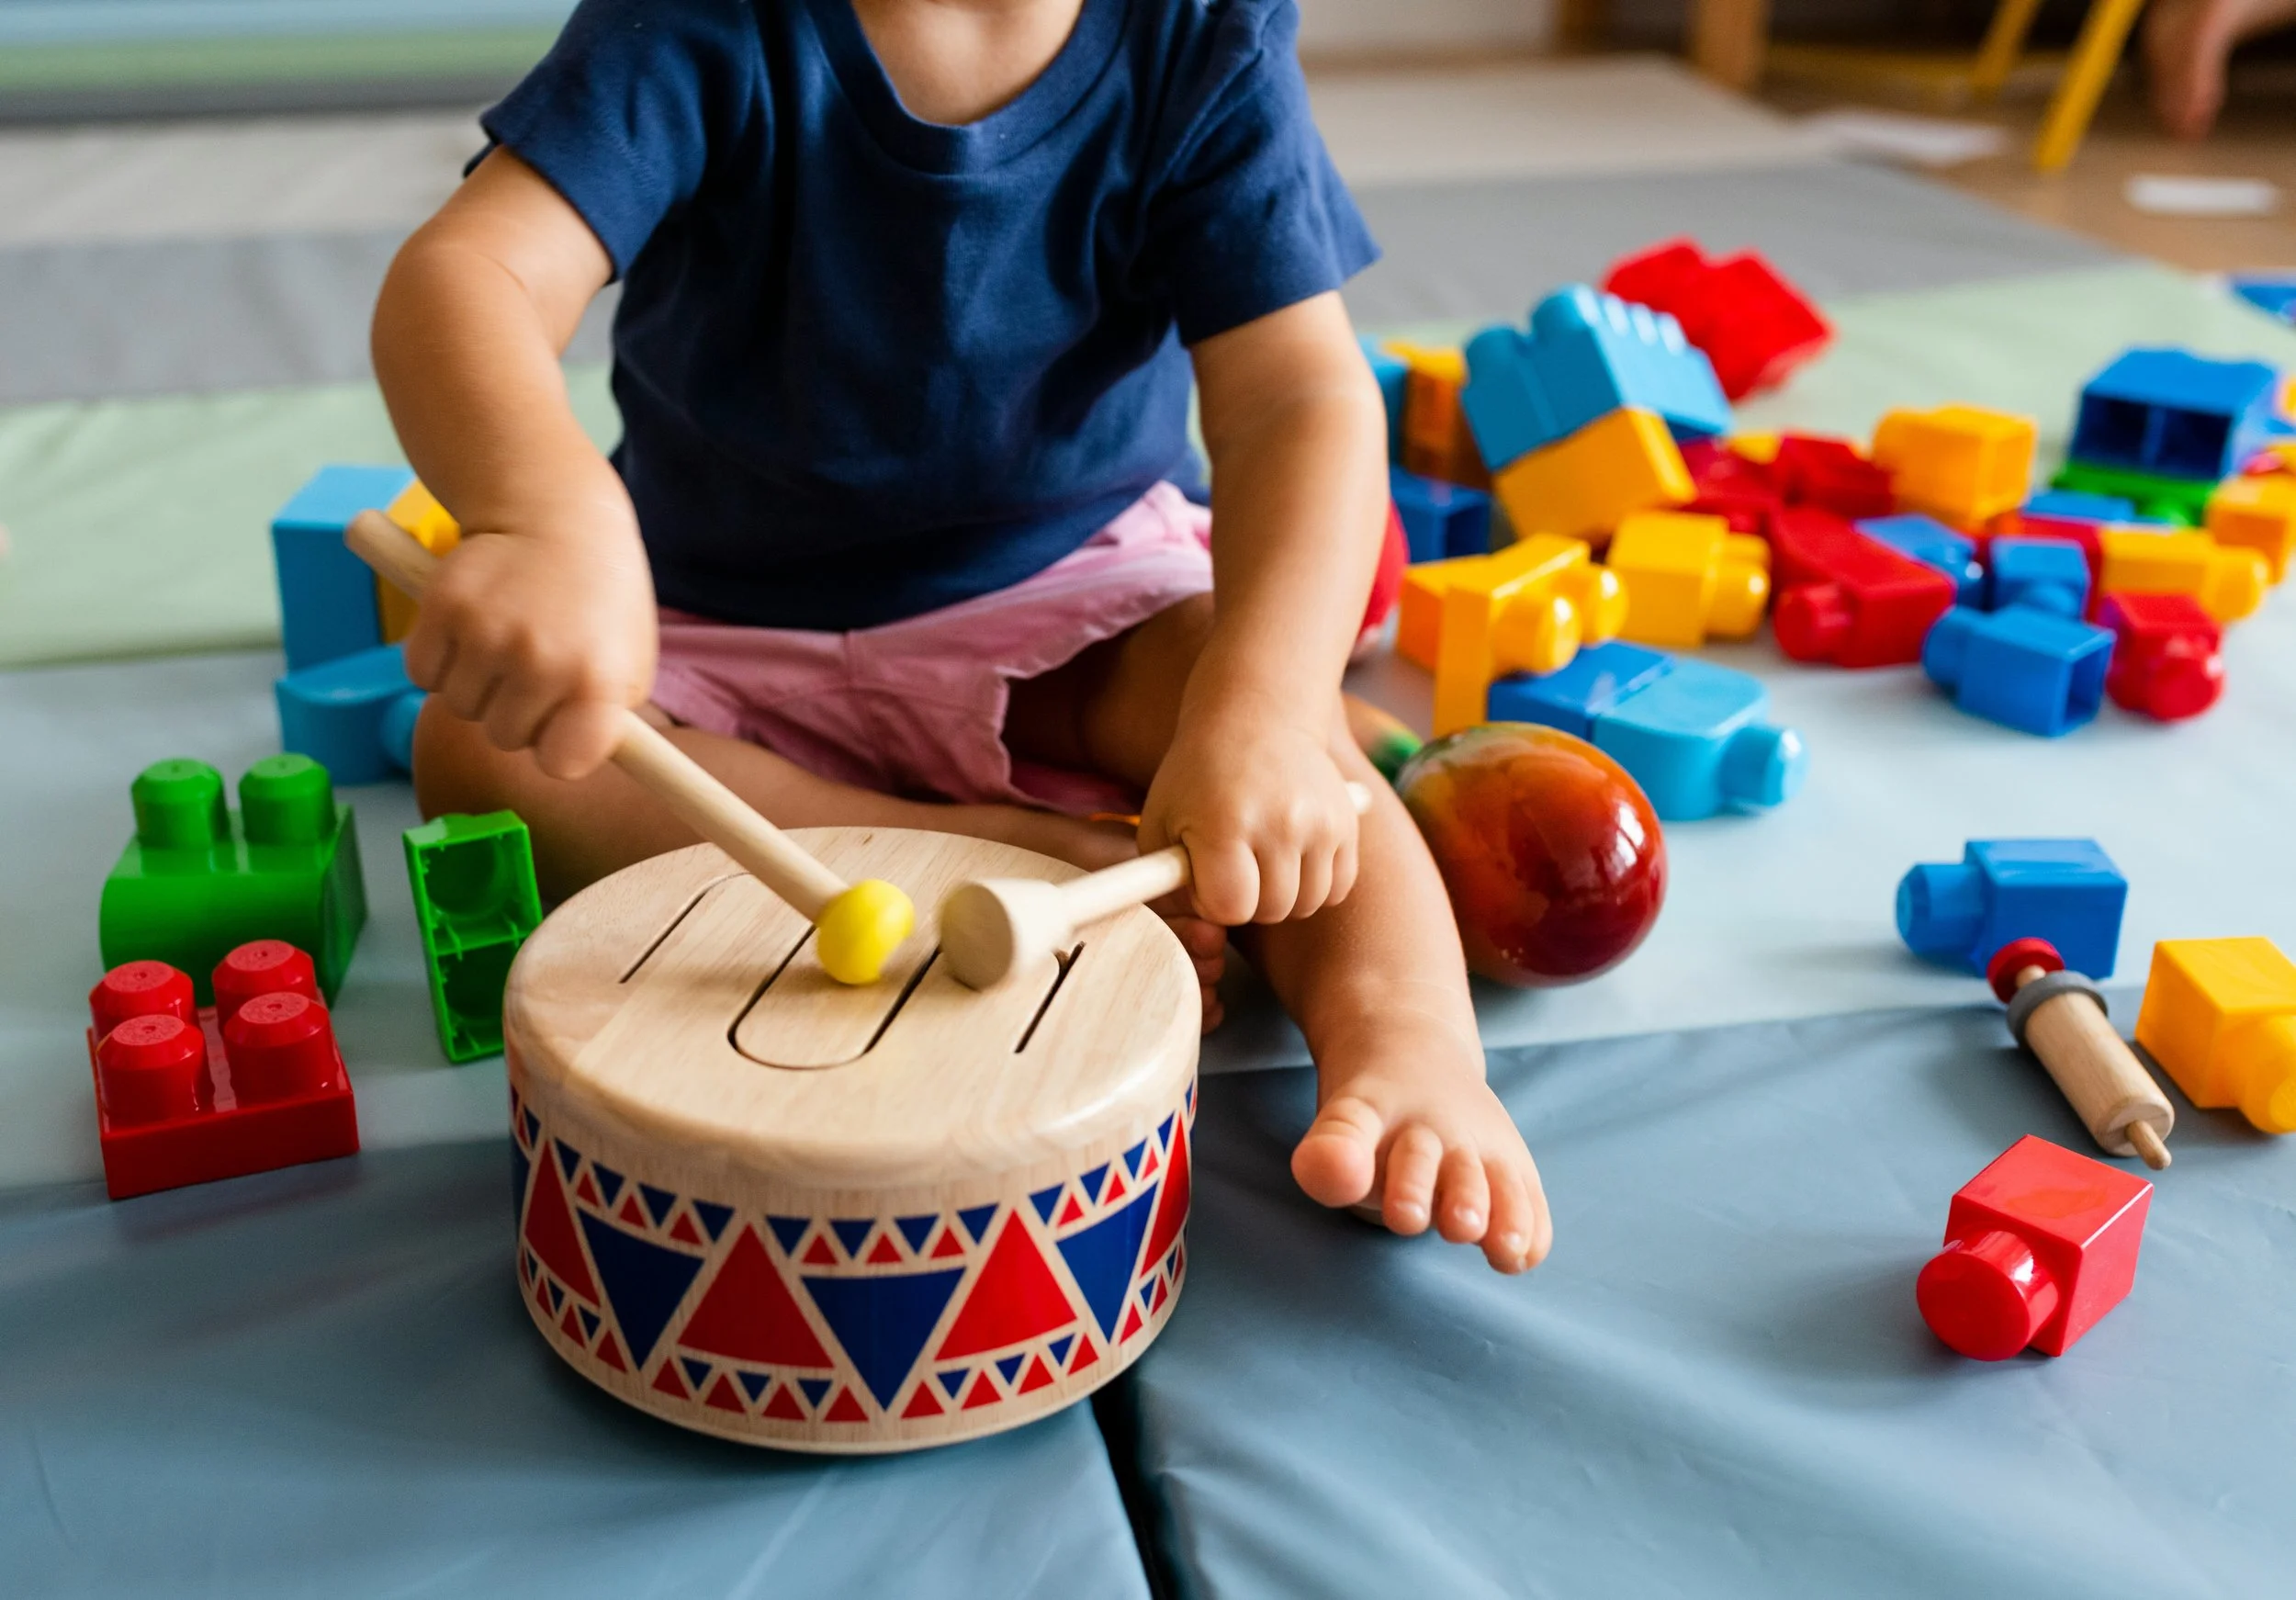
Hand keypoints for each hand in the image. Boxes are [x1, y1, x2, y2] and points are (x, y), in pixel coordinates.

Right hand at [399, 486, 656, 781]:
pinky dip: (439, 659)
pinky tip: (472, 627)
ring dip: (476, 685)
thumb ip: (607, 723)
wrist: (559, 517)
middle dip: (515, 713)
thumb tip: (572, 770)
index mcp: (598, 681)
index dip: (555, 751)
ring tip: (507, 640)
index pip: (562, 764)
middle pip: (504, 739)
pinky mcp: (442, 607)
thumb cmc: (599, 603)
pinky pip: (422, 673)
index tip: (559, 731)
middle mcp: (543, 660)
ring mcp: (489, 633)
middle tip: (534, 667)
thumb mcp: (629, 662)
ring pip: (460, 707)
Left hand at [1138, 703, 1359, 926]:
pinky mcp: (1347, 823)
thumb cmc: (1197, 777)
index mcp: (1226, 823)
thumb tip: (1198, 929)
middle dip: (1247, 900)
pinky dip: (1315, 885)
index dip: (1212, 900)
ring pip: (1307, 904)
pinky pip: (1337, 888)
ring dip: (1282, 896)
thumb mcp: (1160, 821)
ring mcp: (1320, 822)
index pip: (1230, 907)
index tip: (1206, 872)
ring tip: (1261, 861)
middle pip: (1270, 910)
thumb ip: (1165, 882)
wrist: (1256, 718)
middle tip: (1233, 866)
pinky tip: (1292, 859)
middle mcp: (1280, 822)